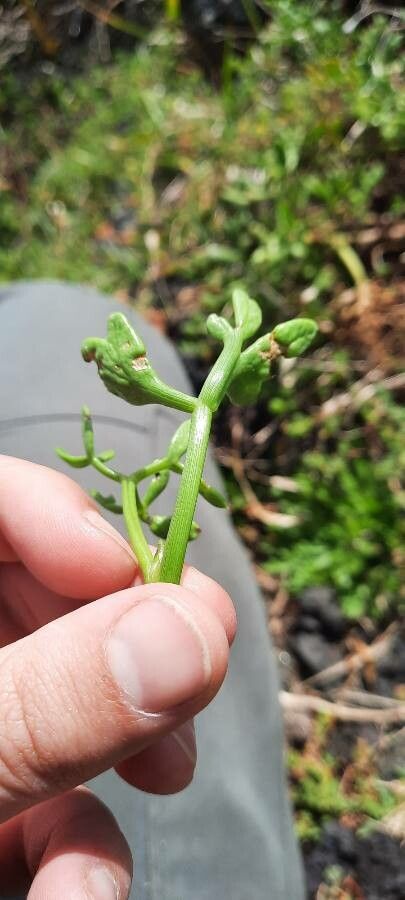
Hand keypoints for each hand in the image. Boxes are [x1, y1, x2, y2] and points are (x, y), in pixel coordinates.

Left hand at [0, 456, 235, 897]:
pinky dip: (84, 846)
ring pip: (68, 698)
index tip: (133, 572)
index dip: (59, 514)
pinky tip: (82, 888)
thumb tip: (191, 629)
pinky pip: (51, 802)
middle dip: (130, 635)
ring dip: (128, 750)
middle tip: (199, 662)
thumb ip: (52, 699)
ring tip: (164, 778)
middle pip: (48, 596)